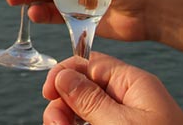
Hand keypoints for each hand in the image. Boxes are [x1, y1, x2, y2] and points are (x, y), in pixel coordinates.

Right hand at [42, 52, 182, 124]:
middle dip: (64, 104)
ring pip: (84, 111)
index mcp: (134, 84)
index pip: (91, 63)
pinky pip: (94, 124)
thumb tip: (63, 74)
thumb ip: (90, 99)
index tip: (48, 93)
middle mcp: (130, 98)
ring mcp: (127, 119)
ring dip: (68, 120)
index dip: (65, 73)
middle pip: (83, 88)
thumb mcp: (120, 124)